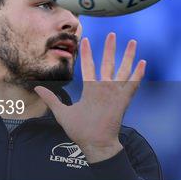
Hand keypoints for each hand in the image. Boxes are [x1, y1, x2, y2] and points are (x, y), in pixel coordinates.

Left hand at [35, 33, 145, 163]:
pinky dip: (138, 74)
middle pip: (108, 63)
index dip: (87, 54)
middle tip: (112, 34)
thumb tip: (37, 89)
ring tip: (132, 42)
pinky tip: (143, 62)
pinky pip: (132, 85)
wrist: (94, 144)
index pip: (89, 67)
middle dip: (110, 49)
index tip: (86, 40)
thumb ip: (51, 99)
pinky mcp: (122, 100)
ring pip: (122, 70)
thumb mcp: (62, 113)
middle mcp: (103, 89)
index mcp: (91, 90)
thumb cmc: (79, 131)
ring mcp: (114, 93)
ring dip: (128, 56)